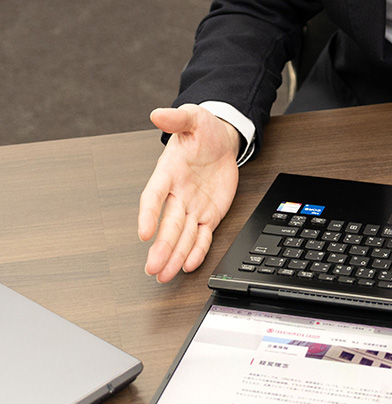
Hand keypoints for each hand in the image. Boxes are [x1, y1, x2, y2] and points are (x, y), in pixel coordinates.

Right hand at [138, 104, 239, 282]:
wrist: (221, 141)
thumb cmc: (203, 131)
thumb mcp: (193, 118)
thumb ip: (177, 118)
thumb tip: (158, 114)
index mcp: (168, 172)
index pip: (154, 196)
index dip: (148, 214)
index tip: (143, 232)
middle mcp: (178, 194)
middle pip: (168, 225)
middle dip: (161, 247)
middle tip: (152, 267)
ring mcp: (193, 207)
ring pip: (182, 236)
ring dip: (173, 256)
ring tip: (163, 275)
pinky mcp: (209, 214)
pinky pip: (203, 236)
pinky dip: (197, 251)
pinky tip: (188, 266)